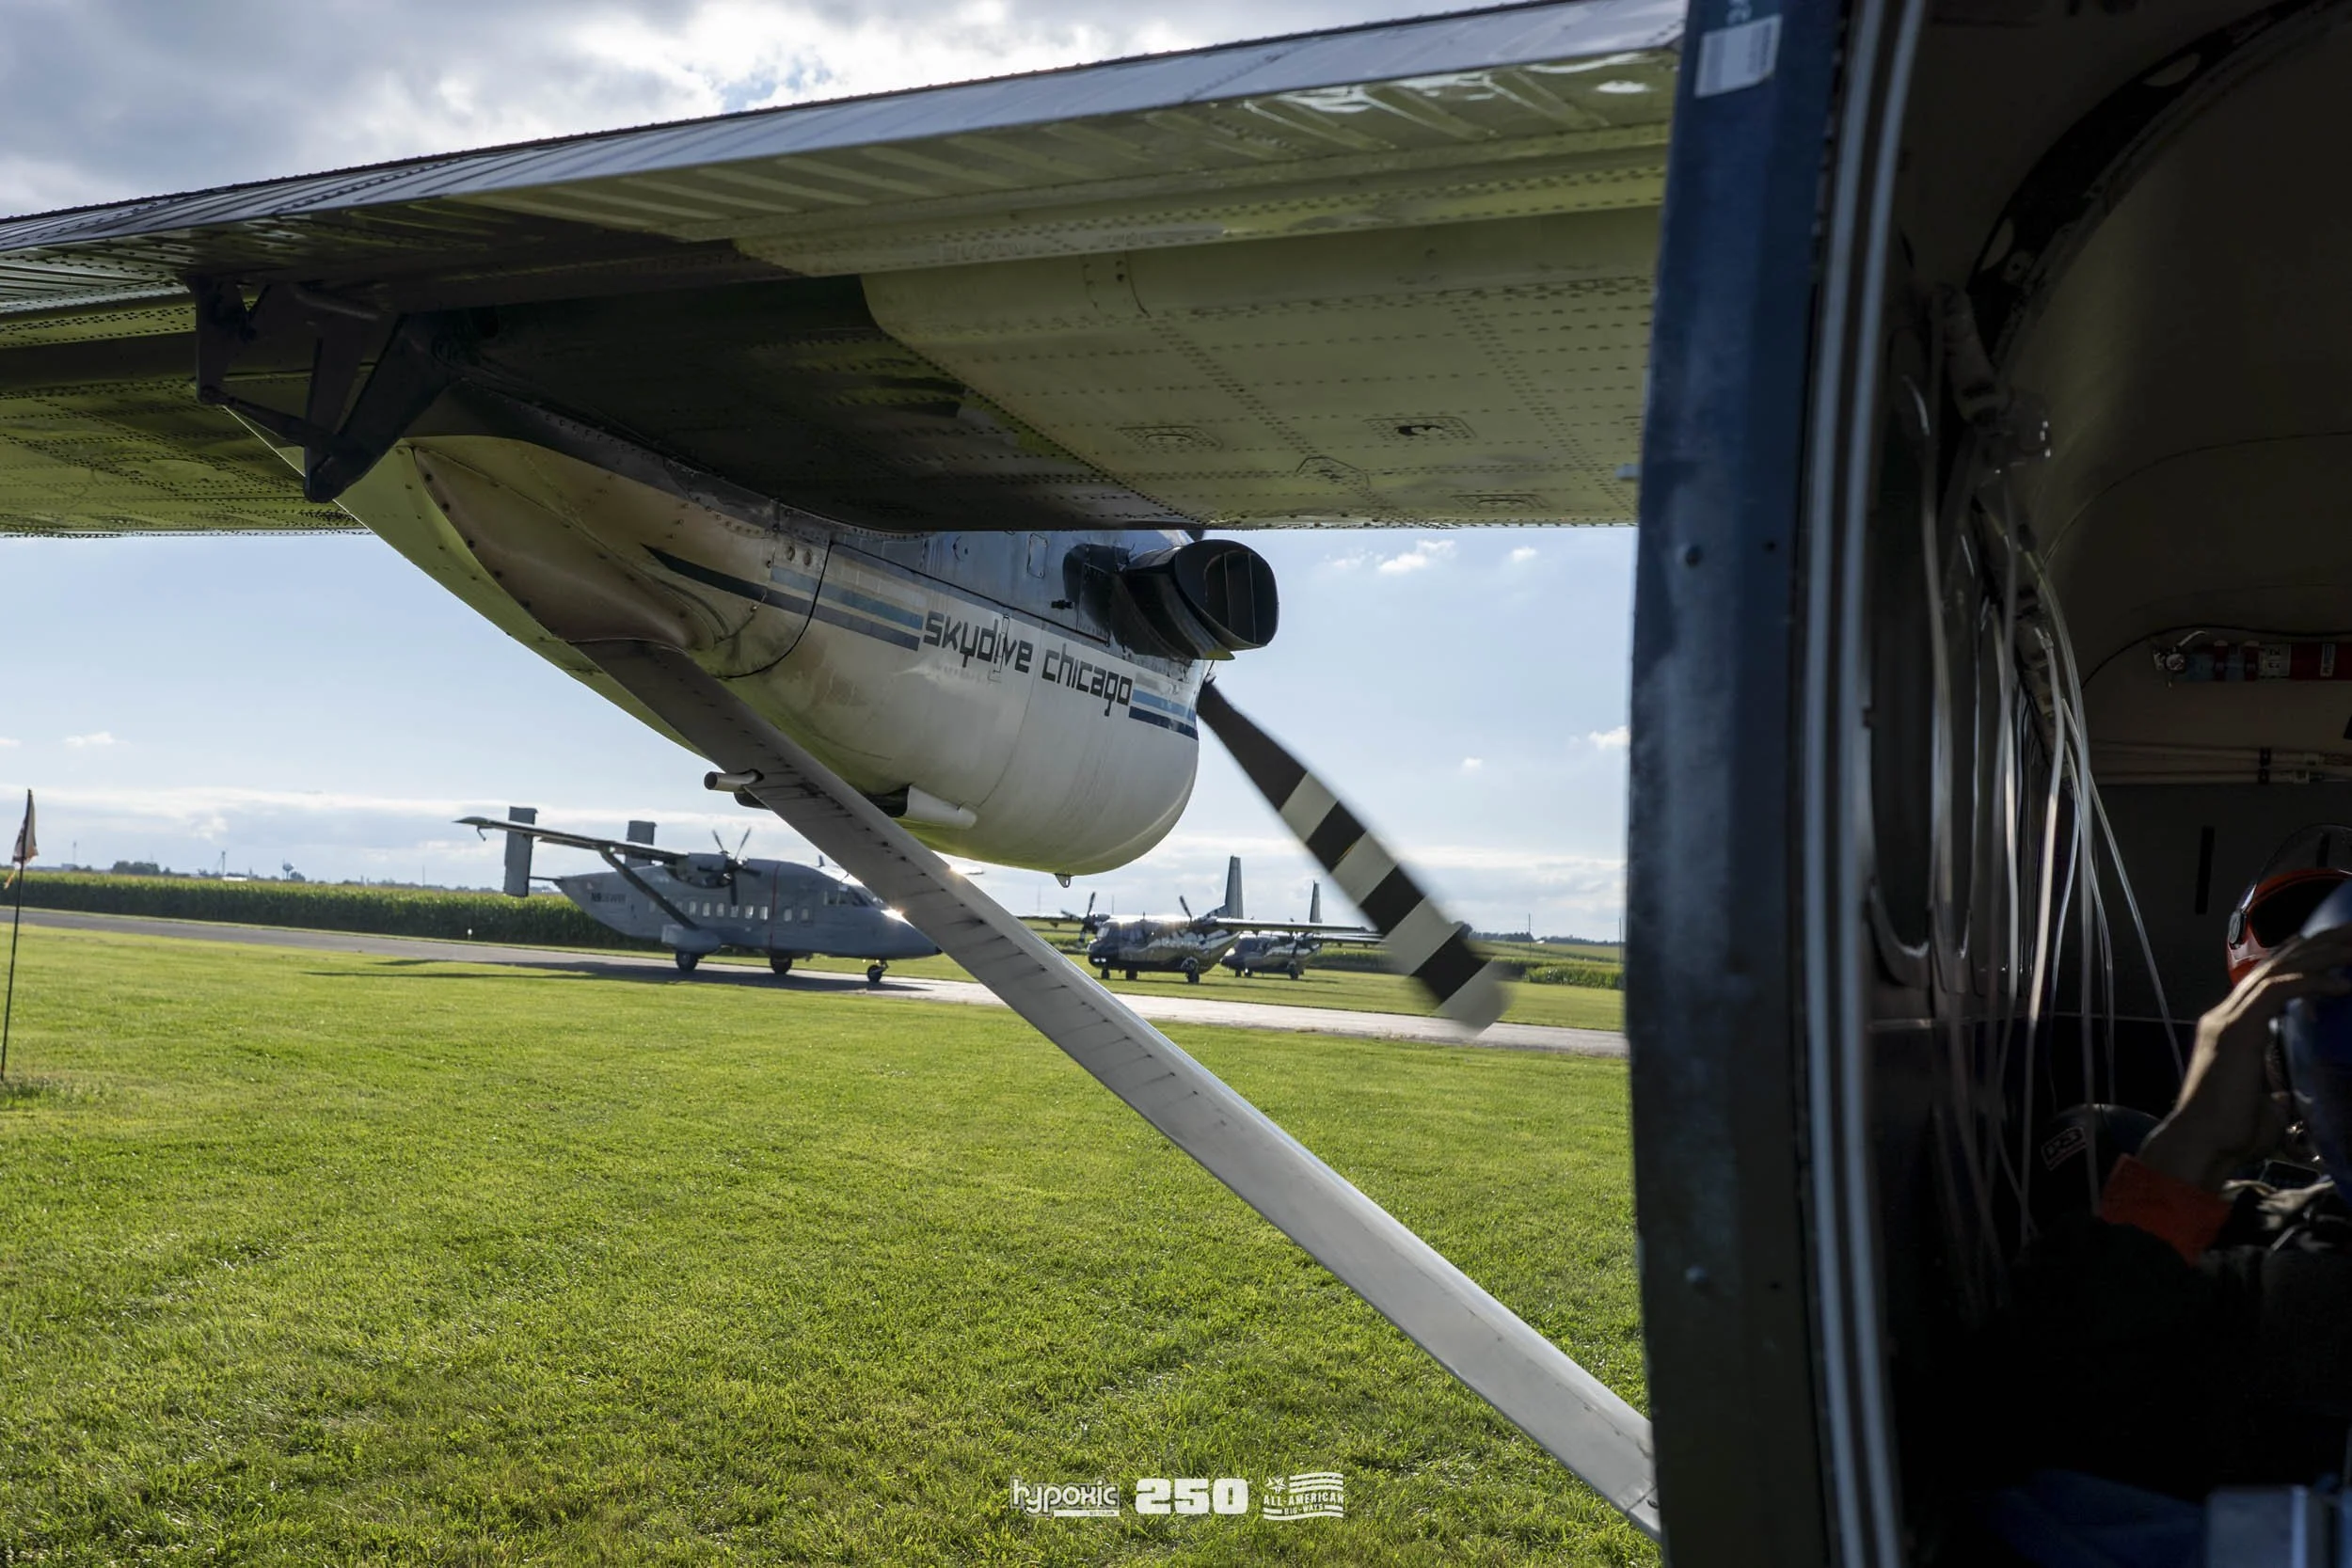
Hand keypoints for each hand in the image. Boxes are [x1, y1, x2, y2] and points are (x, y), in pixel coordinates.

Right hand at [2137, 928, 2351, 1191]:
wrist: (2201, 1144)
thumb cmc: (2229, 1134)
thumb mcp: (2265, 1107)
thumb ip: (2276, 1092)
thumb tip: (2288, 1096)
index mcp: (2231, 1028)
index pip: (2267, 980)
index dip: (2300, 959)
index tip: (2332, 947)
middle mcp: (2226, 1015)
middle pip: (2275, 966)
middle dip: (2317, 945)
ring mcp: (2229, 1020)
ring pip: (2278, 971)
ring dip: (2320, 954)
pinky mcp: (2238, 1030)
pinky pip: (2278, 993)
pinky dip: (2311, 982)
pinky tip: (2342, 983)